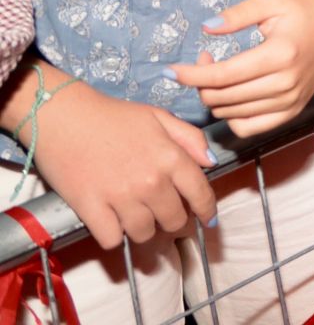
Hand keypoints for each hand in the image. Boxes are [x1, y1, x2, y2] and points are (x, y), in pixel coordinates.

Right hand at [27, 83, 216, 245]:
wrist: (62, 116)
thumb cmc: (112, 115)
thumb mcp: (159, 117)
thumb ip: (190, 138)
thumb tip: (210, 162)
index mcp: (170, 157)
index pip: (201, 195)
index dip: (207, 211)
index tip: (207, 219)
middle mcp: (150, 181)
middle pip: (173, 220)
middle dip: (173, 220)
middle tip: (162, 213)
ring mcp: (120, 197)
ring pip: (144, 234)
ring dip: (143, 230)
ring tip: (136, 216)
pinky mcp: (90, 208)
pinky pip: (111, 240)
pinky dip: (113, 235)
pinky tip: (111, 221)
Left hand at [170, 0, 313, 136]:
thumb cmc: (303, 7)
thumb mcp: (270, 0)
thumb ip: (237, 15)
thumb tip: (206, 28)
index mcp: (280, 54)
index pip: (223, 76)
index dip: (191, 75)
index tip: (170, 71)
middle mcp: (286, 83)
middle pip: (224, 97)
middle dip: (200, 83)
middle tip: (201, 61)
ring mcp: (291, 101)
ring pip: (232, 114)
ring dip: (214, 97)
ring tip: (217, 74)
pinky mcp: (293, 110)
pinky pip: (250, 128)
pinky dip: (232, 118)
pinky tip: (230, 97)